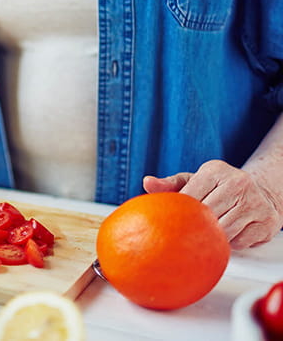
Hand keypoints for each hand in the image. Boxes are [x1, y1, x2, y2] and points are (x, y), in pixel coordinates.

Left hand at [143, 159, 282, 248]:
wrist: (261, 191)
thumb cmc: (219, 187)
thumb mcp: (194, 180)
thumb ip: (169, 184)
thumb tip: (147, 183)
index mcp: (216, 171)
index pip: (189, 197)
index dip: (181, 213)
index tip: (176, 219)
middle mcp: (238, 183)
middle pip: (206, 216)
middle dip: (196, 226)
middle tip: (191, 230)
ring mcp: (255, 203)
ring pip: (223, 232)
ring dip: (213, 236)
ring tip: (210, 230)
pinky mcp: (267, 223)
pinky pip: (239, 242)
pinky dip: (230, 243)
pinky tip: (229, 234)